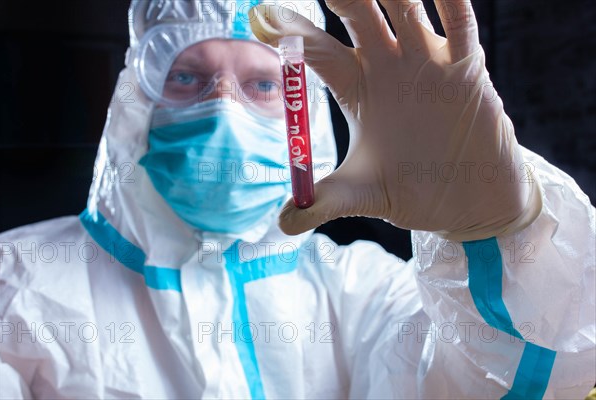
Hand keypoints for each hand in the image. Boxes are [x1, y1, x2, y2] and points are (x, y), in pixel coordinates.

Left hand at [250, 0, 540, 240]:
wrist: (467, 203)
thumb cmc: (411, 191)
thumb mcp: (361, 195)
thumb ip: (324, 203)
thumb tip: (284, 222)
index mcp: (356, 88)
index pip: (318, 50)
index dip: (291, 32)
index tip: (260, 16)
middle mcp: (387, 66)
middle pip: (358, 14)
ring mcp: (427, 61)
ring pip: (405, 7)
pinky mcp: (467, 68)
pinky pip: (460, 23)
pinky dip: (450, 1)